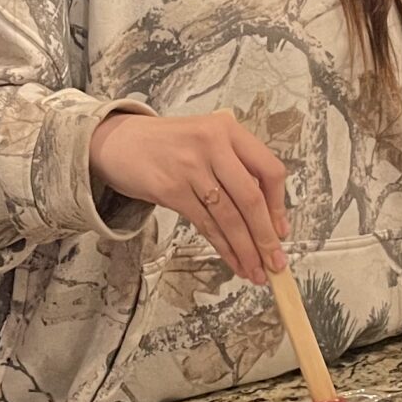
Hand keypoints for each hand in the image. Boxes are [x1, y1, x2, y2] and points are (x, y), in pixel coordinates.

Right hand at [88, 111, 289, 282]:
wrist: (119, 142)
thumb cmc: (168, 145)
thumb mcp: (207, 140)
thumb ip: (235, 167)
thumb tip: (267, 217)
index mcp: (228, 130)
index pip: (269, 170)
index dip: (278, 205)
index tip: (282, 231)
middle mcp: (212, 144)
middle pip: (251, 198)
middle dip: (266, 236)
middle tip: (276, 262)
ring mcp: (190, 167)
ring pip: (229, 217)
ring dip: (246, 250)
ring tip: (257, 271)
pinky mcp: (170, 189)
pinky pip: (205, 225)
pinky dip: (223, 247)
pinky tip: (233, 261)